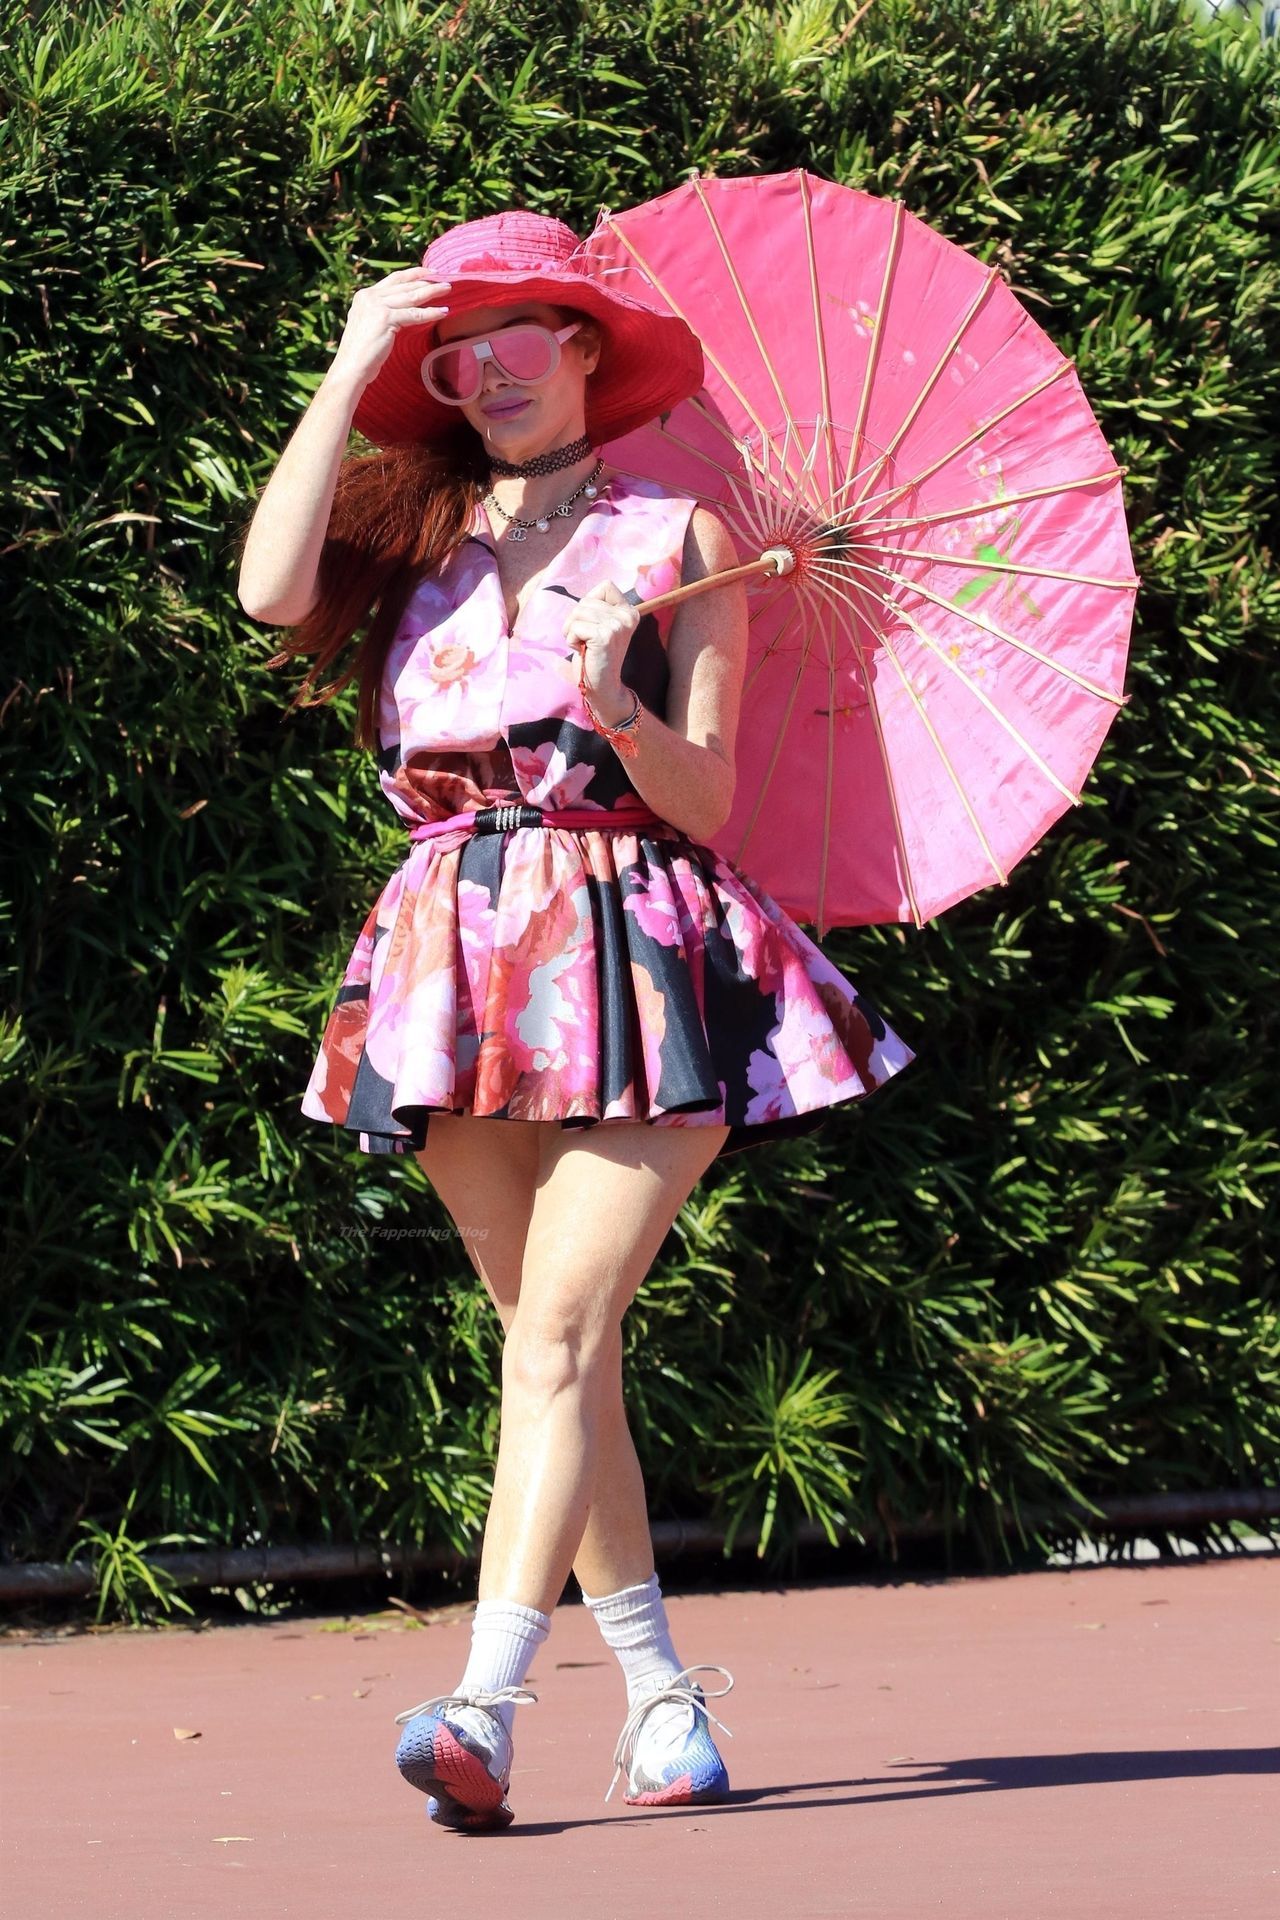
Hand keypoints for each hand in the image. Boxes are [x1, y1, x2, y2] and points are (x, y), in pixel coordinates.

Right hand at [325, 267, 454, 392]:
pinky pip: (414, 314)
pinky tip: (443, 311)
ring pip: (411, 296)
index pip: (393, 279)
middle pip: (404, 285)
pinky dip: (430, 313)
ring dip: (432, 291)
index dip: (413, 274)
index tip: (428, 272)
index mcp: (364, 295)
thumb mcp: (369, 325)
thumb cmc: (361, 353)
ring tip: (448, 289)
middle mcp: (370, 296)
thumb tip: (401, 311)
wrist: (351, 366)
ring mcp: (377, 306)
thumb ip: (381, 313)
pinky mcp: (385, 318)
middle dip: (426, 280)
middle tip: (444, 278)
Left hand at [564, 581, 639, 715]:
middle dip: (576, 619)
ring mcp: (617, 625)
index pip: (606, 585)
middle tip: (584, 639)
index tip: (592, 622)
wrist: (603, 687)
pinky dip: (571, 639)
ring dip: (572, 630)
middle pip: (586, 600)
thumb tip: (576, 594)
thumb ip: (596, 609)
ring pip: (578, 612)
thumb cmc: (596, 657)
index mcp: (629, 611)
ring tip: (583, 645)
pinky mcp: (605, 636)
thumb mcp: (600, 626)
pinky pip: (575, 627)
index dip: (590, 601)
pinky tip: (582, 650)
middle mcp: (627, 615)